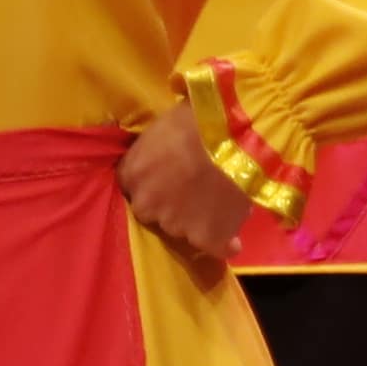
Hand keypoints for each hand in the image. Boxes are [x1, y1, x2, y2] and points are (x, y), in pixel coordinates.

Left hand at [118, 95, 254, 268]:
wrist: (235, 138)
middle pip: (154, 211)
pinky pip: (215, 246)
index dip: (153, 183)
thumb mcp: (164, 127)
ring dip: (197, 220)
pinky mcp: (207, 238)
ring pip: (183, 229)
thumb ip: (156, 149)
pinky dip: (223, 241)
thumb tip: (164, 152)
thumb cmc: (198, 119)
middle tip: (195, 189)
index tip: (168, 177)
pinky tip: (233, 237)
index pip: (132, 186)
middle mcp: (146, 205)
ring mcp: (175, 225)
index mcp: (131, 174)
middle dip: (171, 204)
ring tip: (220, 203)